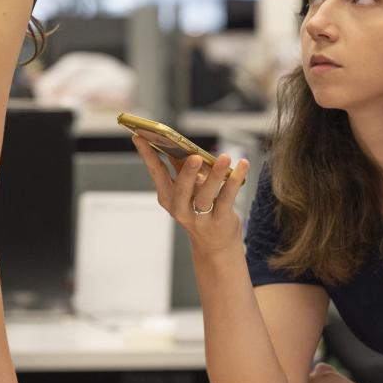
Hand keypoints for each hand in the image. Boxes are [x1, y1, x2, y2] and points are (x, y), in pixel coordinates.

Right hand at [131, 135, 249, 255]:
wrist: (215, 246)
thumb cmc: (200, 211)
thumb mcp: (188, 192)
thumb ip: (184, 170)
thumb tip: (182, 145)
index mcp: (168, 197)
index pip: (156, 173)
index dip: (148, 155)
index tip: (140, 136)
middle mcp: (180, 208)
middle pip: (181, 189)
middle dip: (187, 172)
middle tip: (194, 156)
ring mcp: (199, 217)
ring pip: (206, 195)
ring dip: (216, 175)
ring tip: (224, 157)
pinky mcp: (219, 220)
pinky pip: (227, 198)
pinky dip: (235, 180)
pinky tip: (243, 164)